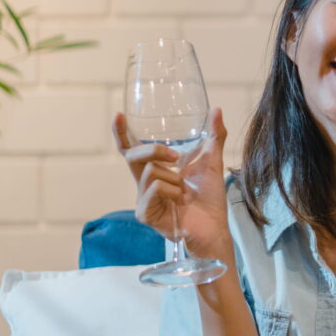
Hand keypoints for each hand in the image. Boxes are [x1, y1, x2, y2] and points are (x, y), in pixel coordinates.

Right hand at [112, 108, 230, 259]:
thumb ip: (214, 136)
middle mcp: (144, 183)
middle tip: (176, 156)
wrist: (214, 226)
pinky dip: (172, 191)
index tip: (119, 114)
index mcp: (155, 170)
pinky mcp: (144, 213)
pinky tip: (180, 202)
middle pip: (133, 156)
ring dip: (174, 178)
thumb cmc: (209, 197)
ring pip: (150, 172)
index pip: (132, 149)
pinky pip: (154, 189)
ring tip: (184, 192)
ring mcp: (142, 199)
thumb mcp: (212, 161)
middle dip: (154, 150)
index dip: (122, 133)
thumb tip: (216, 109)